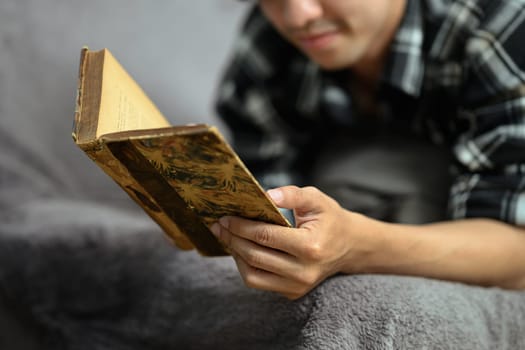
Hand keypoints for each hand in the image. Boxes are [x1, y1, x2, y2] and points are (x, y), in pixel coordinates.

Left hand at [210, 186, 364, 299]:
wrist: (349, 246)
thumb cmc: (330, 219)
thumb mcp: (316, 199)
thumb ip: (291, 194)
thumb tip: (265, 196)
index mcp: (311, 247)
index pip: (266, 236)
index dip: (241, 226)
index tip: (225, 217)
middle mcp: (304, 272)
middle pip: (255, 256)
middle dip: (233, 239)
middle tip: (219, 225)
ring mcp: (297, 287)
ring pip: (252, 276)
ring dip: (236, 254)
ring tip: (227, 236)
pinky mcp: (291, 293)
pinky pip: (259, 282)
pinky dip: (246, 266)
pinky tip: (241, 249)